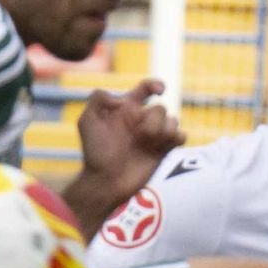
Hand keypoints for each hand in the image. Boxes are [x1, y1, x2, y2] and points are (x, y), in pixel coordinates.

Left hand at [77, 76, 184, 200]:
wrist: (105, 182)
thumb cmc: (94, 153)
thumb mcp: (87, 121)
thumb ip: (98, 98)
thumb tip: (122, 99)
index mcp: (127, 110)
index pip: (145, 89)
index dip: (154, 85)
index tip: (160, 90)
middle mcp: (142, 121)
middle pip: (161, 108)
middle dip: (153, 120)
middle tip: (140, 135)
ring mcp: (154, 137)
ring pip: (173, 120)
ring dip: (165, 129)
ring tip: (151, 143)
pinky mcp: (162, 151)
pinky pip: (181, 136)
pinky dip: (178, 137)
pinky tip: (167, 143)